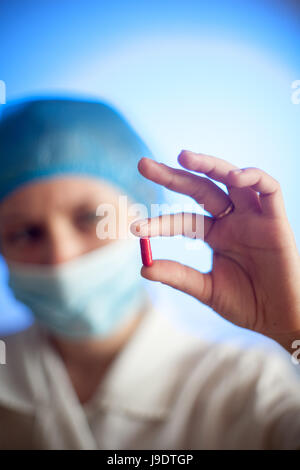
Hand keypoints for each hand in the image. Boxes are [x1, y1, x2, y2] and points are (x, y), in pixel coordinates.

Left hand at [130, 150, 299, 351]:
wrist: (281, 319)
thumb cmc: (247, 304)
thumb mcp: (207, 289)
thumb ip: (179, 276)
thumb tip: (143, 267)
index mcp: (215, 234)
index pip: (183, 220)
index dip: (160, 222)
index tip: (135, 228)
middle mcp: (232, 220)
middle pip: (200, 188)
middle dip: (173, 175)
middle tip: (143, 164)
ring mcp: (253, 217)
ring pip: (231, 179)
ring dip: (209, 165)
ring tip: (182, 157)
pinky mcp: (276, 220)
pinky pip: (269, 189)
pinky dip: (254, 178)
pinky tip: (234, 177)